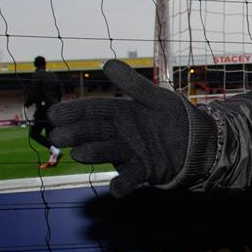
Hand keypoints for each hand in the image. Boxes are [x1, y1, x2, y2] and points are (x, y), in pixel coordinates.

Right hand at [48, 60, 215, 196]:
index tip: (54, 114)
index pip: (92, 110)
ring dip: (93, 153)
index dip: (73, 111)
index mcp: (120, 112)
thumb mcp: (154, 97)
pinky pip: (129, 178)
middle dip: (75, 133)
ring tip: (80, 153)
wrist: (197, 141)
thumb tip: (107, 63)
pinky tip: (116, 189)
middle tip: (57, 136)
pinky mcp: (143, 170)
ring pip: (107, 152)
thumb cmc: (172, 116)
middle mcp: (119, 133)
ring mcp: (129, 152)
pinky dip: (122, 185)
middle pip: (94, 131)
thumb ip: (132, 84)